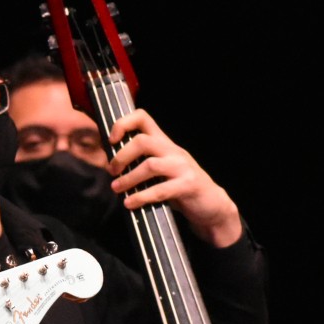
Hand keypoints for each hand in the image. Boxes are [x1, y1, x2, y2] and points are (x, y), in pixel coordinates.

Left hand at [105, 109, 242, 247]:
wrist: (212, 205)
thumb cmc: (181, 188)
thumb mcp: (162, 170)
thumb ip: (142, 163)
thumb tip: (111, 165)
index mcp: (165, 144)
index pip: (143, 118)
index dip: (123, 123)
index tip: (111, 140)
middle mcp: (173, 151)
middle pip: (142, 141)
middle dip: (121, 156)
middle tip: (111, 171)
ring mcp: (183, 167)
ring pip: (150, 165)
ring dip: (128, 178)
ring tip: (117, 188)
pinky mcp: (189, 185)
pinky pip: (161, 189)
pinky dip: (142, 197)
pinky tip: (130, 204)